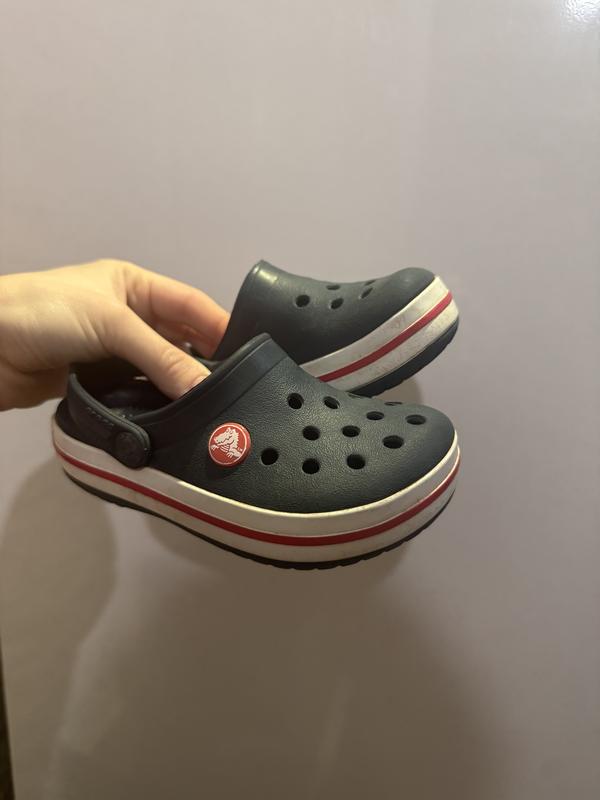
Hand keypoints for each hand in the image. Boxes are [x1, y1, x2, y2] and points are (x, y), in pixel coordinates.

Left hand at [0, 259, 228, 409]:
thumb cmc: (47, 314)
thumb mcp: (111, 324)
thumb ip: (161, 356)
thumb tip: (206, 391)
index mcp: (135, 287)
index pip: (190, 305)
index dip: (221, 327)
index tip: (251, 358)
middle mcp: (129, 317)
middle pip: (179, 341)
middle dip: (205, 363)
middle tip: (236, 392)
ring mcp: (113, 352)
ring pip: (159, 370)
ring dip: (179, 388)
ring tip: (212, 411)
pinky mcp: (99, 382)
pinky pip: (138, 392)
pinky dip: (155, 405)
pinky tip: (176, 420)